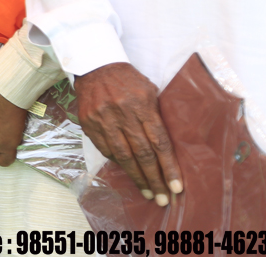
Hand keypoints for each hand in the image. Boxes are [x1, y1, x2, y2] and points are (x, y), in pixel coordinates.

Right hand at [77, 62, 181, 205]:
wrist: (94, 65)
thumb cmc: (128, 79)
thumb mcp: (149, 91)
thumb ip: (156, 117)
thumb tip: (166, 147)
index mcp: (141, 104)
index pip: (158, 142)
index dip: (169, 167)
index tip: (177, 187)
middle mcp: (121, 114)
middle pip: (142, 153)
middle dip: (154, 179)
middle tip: (163, 198)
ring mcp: (102, 119)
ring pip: (122, 156)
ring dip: (137, 177)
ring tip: (148, 193)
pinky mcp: (88, 123)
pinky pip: (105, 149)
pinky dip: (118, 162)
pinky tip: (128, 171)